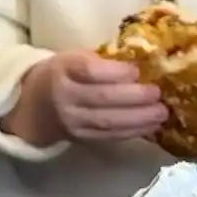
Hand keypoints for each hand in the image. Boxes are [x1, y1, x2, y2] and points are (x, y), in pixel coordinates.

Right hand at [5, 51, 167, 147]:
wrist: (35, 105)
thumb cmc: (63, 74)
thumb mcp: (73, 58)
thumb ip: (101, 60)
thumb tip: (143, 62)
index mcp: (63, 69)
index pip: (89, 71)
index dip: (115, 72)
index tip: (136, 71)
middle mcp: (65, 96)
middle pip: (102, 98)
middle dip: (135, 97)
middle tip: (158, 93)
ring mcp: (73, 121)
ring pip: (108, 121)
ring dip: (139, 118)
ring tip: (161, 112)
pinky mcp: (82, 138)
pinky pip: (110, 136)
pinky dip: (133, 132)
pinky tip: (151, 126)